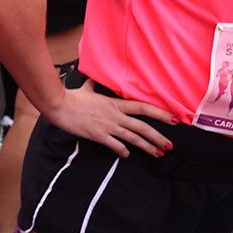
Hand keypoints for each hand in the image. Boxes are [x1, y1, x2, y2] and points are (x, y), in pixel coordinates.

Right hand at [43, 81, 175, 157]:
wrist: (59, 106)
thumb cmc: (72, 97)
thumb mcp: (86, 88)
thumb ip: (93, 85)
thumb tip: (91, 77)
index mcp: (115, 103)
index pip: (143, 107)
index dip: (160, 113)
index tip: (173, 119)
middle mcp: (115, 115)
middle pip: (143, 127)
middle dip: (158, 137)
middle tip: (170, 145)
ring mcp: (108, 126)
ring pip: (133, 138)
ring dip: (147, 147)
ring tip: (158, 153)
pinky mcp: (98, 135)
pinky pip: (115, 145)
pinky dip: (123, 151)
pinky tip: (127, 155)